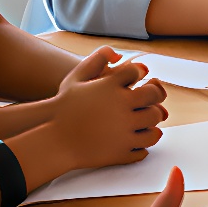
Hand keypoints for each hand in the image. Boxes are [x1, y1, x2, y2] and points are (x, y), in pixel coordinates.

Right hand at [39, 46, 168, 171]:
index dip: (139, 73)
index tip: (139, 78)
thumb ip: (96, 59)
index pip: (138, 72)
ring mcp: (124, 131)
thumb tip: (118, 54)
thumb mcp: (76, 78)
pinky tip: (135, 139)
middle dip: (154, 96)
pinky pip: (144, 148)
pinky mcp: (122, 151)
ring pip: (153, 124)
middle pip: (153, 97)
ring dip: (152, 122)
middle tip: (151, 99)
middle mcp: (121, 107)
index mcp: (110, 87)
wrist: (53, 139)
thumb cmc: (63, 108)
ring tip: (145, 120)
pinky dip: (143, 144)